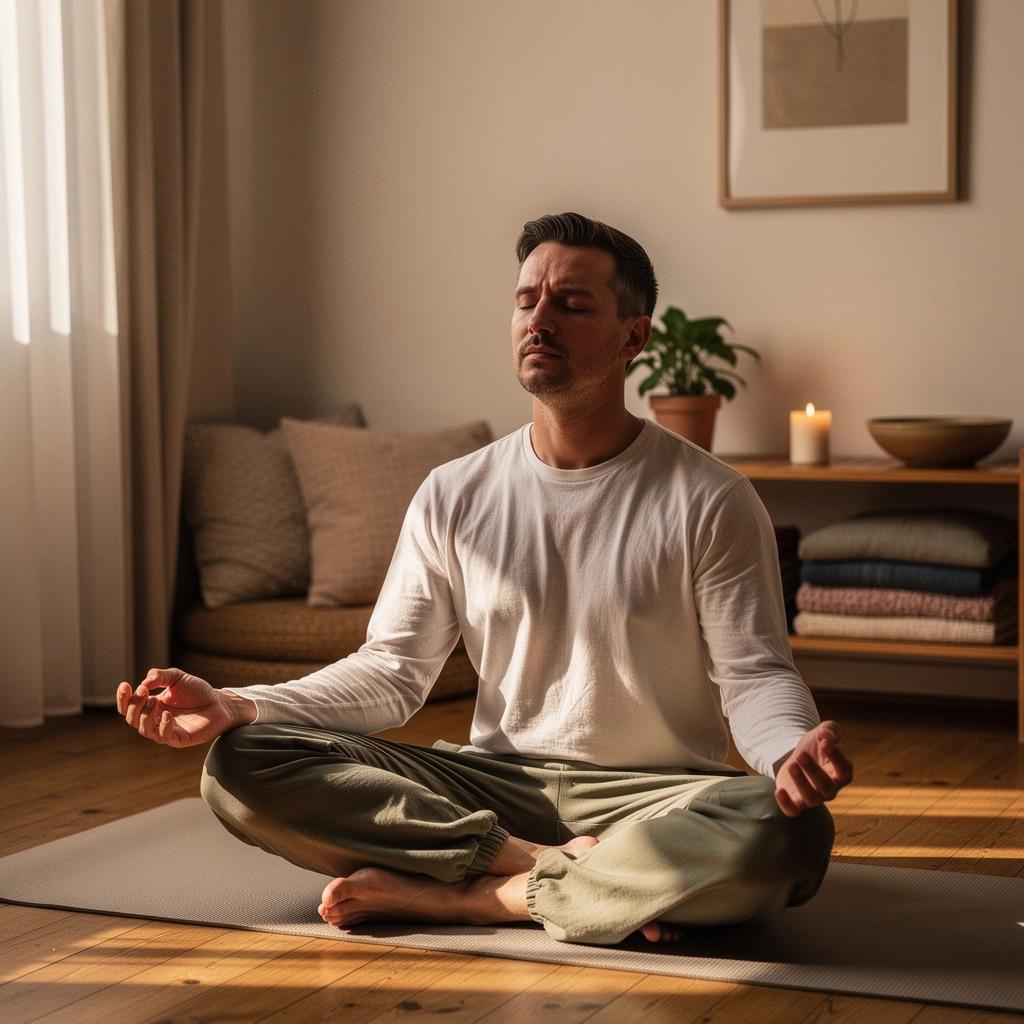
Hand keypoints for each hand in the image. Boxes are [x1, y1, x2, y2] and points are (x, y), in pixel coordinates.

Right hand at [115, 667, 255, 747]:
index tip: (125, 685)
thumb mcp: (177, 677)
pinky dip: (162, 727)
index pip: (128, 706)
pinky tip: (168, 715)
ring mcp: (165, 730)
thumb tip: (143, 683)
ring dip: (145, 716)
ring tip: (155, 701)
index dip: (123, 698)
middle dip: (134, 705)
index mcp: (151, 705)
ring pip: (144, 730)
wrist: (220, 702)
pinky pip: (163, 737)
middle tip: (145, 692)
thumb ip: (159, 676)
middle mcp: (155, 719)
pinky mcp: (178, 739)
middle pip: (131, 718)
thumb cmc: (197, 691)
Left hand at [773, 720, 852, 816]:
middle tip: (801, 755)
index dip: (836, 756)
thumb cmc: (816, 746)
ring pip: (811, 799)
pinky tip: (779, 791)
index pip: (845, 769)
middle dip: (814, 771)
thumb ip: (829, 729)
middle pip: (827, 786)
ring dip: (801, 783)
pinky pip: (793, 811)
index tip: (824, 742)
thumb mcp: (823, 732)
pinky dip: (786, 804)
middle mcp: (830, 789)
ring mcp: (814, 797)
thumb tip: (827, 735)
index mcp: (842, 772)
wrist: (797, 756)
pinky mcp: (796, 802)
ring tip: (792, 765)